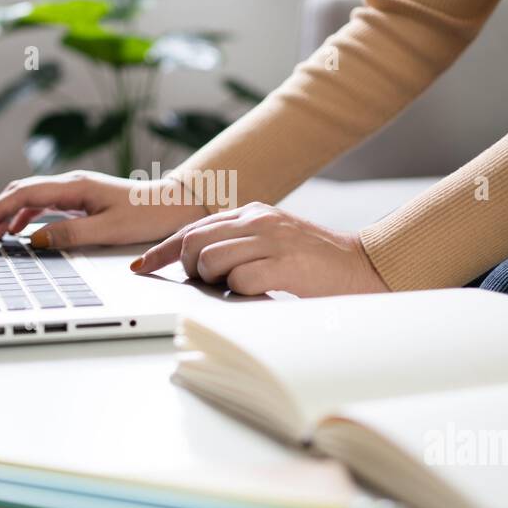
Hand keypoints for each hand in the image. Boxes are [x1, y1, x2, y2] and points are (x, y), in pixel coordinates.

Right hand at [0, 170, 206, 248]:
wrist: (175, 205)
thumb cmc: (148, 215)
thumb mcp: (109, 230)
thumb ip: (71, 235)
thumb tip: (36, 240)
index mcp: (75, 186)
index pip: (24, 195)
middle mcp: (72, 183)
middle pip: (20, 193)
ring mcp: (76, 190)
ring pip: (29, 198)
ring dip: (6, 215)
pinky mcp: (81, 199)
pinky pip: (43, 203)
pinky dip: (24, 215)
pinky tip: (17, 230)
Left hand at [132, 202, 389, 296]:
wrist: (365, 269)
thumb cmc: (318, 264)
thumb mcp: (274, 242)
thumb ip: (239, 245)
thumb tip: (198, 263)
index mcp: (252, 213)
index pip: (192, 228)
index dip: (162, 251)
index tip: (142, 266)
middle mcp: (258, 221)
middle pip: (192, 242)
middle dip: (190, 269)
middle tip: (211, 284)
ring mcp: (270, 241)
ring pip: (210, 260)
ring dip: (217, 282)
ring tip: (244, 287)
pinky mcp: (283, 264)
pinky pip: (238, 281)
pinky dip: (241, 293)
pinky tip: (262, 292)